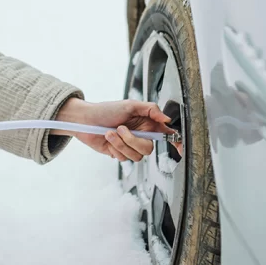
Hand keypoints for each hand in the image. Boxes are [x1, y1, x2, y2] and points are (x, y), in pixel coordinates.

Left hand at [54, 98, 179, 160]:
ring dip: (121, 144)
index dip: (175, 141)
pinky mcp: (119, 153)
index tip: (180, 147)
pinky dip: (115, 149)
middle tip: (121, 129)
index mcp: (146, 123)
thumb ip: (151, 110)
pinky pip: (124, 159)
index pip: (165, 133)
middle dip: (133, 141)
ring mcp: (130, 145)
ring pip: (136, 155)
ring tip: (110, 133)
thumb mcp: (130, 105)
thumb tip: (167, 119)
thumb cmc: (106, 110)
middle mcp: (140, 135)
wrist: (85, 120)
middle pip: (148, 148)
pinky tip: (108, 140)